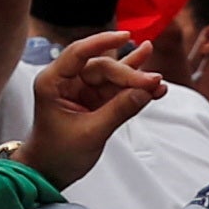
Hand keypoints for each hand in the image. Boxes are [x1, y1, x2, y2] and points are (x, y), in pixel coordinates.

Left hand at [21, 31, 167, 183]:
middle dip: (129, 75)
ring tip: (158, 77)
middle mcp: (67, 81)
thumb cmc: (57, 153)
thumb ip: (118, 110)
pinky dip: (134, 91)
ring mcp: (82, 90)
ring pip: (112, 77)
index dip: (103, 42)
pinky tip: (154, 88)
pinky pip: (117, 91)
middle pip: (102, 67)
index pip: (79, 53)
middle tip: (154, 82)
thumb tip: (146, 90)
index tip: (125, 36)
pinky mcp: (94, 101)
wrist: (49, 173)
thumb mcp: (90, 133)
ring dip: (136, 80)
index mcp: (53, 82)